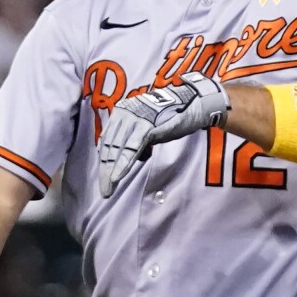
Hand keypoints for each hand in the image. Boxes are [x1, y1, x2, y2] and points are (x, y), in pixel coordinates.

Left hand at [98, 71, 228, 196]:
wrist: (192, 105)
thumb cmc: (170, 118)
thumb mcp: (147, 128)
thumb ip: (135, 139)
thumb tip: (130, 157)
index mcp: (121, 113)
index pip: (107, 142)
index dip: (104, 162)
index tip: (104, 179)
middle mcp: (123, 114)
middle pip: (109, 147)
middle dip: (105, 172)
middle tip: (105, 191)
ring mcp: (134, 119)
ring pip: (118, 150)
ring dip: (111, 173)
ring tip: (109, 189)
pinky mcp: (146, 126)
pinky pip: (131, 149)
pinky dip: (122, 165)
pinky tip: (117, 177)